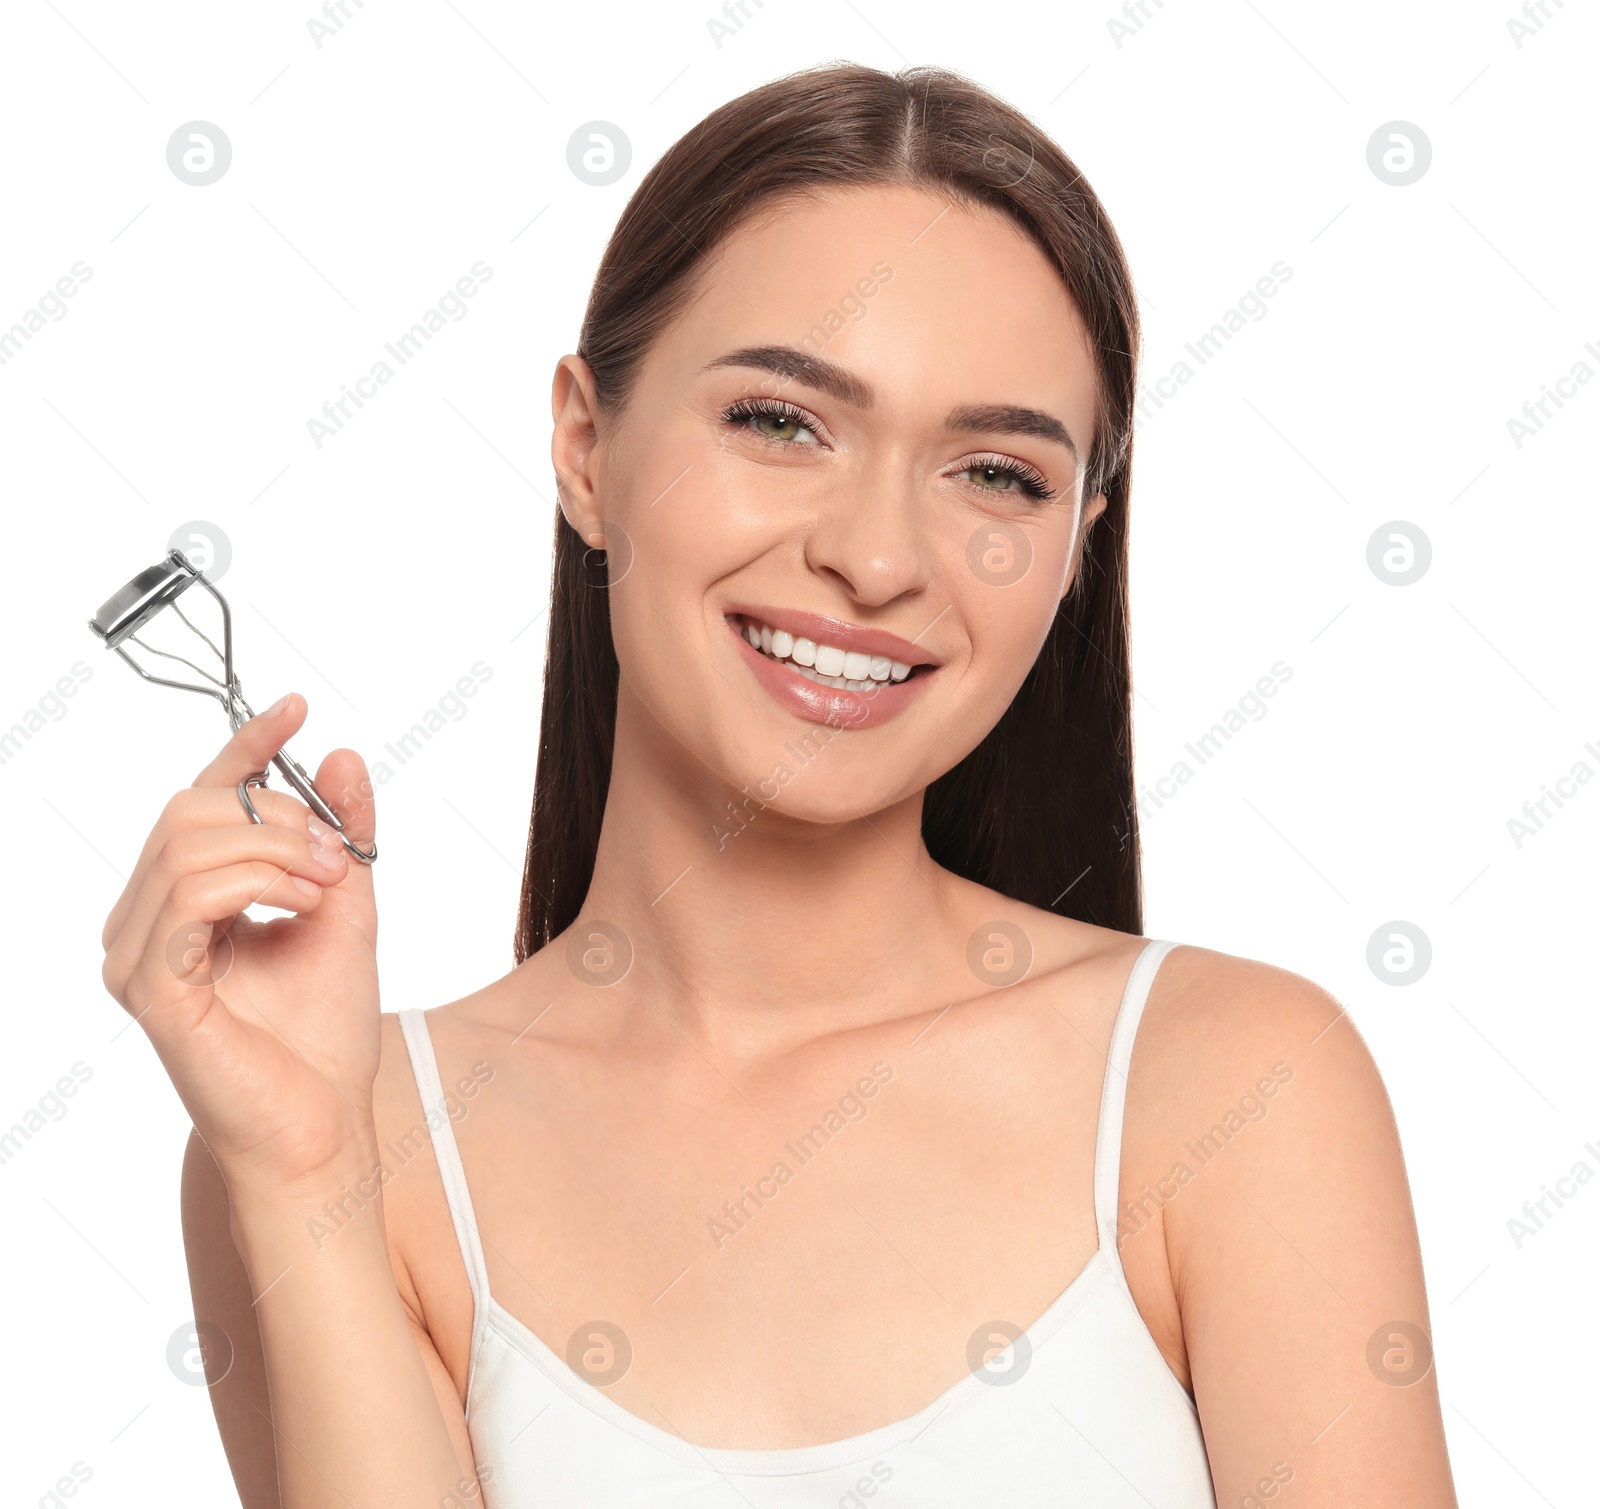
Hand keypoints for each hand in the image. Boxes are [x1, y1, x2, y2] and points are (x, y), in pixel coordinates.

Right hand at [100, 693, 380, 1193]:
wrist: (323, 1121)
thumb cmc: (324, 1031)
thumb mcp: (347, 905)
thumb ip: (343, 833)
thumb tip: (340, 754)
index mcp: (188, 899)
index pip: (203, 798)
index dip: (246, 745)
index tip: (298, 705)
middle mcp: (147, 921)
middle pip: (190, 810)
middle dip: (277, 814)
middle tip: (335, 853)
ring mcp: (138, 955)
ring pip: (188, 844)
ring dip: (276, 848)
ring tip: (327, 884)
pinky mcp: (150, 988)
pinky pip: (188, 897)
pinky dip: (257, 883)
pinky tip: (301, 903)